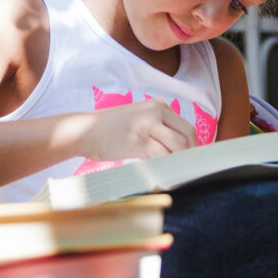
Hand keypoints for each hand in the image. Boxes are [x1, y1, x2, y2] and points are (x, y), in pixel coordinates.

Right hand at [68, 98, 198, 161]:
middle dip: (190, 153)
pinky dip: (166, 165)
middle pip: (187, 135)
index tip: (193, 159)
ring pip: (177, 146)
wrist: (84, 131)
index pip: (187, 127)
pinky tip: (163, 171)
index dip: (193, 145)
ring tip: (175, 170)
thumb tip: (181, 150)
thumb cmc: (111, 130)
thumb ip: (159, 129)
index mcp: (159, 105)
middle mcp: (157, 111)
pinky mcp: (139, 140)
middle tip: (188, 167)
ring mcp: (148, 125)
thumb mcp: (140, 120)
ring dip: (179, 160)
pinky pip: (162, 155)